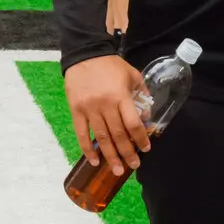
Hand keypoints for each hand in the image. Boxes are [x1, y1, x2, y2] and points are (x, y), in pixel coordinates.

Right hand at [64, 55, 150, 176]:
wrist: (84, 54)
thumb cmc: (110, 65)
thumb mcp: (132, 74)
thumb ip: (141, 93)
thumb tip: (147, 116)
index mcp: (121, 96)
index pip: (133, 123)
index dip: (140, 139)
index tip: (146, 149)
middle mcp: (105, 105)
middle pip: (118, 135)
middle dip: (127, 153)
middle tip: (133, 165)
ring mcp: (89, 109)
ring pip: (101, 138)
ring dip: (110, 156)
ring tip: (117, 170)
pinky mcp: (76, 110)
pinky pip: (81, 133)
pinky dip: (87, 149)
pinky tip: (94, 161)